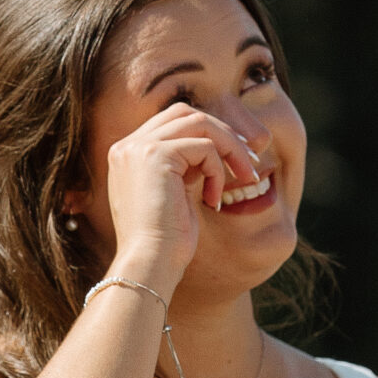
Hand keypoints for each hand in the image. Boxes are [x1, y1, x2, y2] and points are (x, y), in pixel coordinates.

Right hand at [102, 103, 267, 290]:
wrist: (149, 264)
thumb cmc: (166, 242)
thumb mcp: (176, 195)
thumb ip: (185, 168)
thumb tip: (213, 149)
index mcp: (128, 154)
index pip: (173, 122)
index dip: (209, 134)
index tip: (236, 157)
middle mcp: (127, 146)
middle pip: (186, 113)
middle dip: (223, 133)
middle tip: (249, 161)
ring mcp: (138, 148)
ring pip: (200, 123)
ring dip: (229, 148)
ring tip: (246, 177)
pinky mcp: (155, 156)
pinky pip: (204, 147)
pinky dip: (217, 171)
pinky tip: (214, 200)